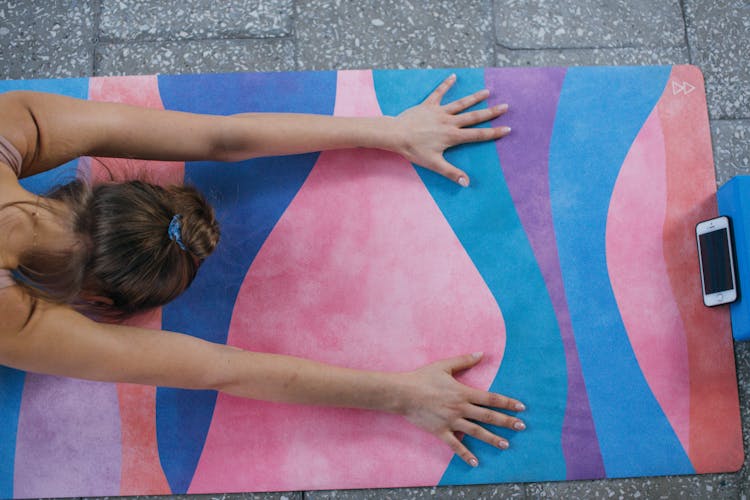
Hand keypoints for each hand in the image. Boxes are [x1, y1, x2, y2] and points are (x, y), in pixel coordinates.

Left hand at [393, 74, 510, 186]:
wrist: (396, 134)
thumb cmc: (414, 150)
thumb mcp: (434, 164)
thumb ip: (451, 173)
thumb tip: (466, 183)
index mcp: (452, 136)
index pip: (478, 135)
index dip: (494, 133)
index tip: (507, 129)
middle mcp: (449, 122)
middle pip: (474, 116)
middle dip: (491, 112)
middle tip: (505, 106)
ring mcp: (439, 111)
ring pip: (461, 103)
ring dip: (475, 97)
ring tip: (487, 92)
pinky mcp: (428, 105)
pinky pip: (439, 92)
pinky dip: (446, 84)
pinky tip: (453, 76)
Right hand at [396, 352, 524, 466]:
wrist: (403, 393)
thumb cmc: (423, 377)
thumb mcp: (444, 365)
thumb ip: (464, 361)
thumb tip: (481, 354)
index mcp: (463, 392)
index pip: (490, 398)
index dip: (507, 402)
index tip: (521, 407)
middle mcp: (460, 408)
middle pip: (488, 416)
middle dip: (506, 421)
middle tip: (522, 427)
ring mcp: (451, 421)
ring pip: (476, 432)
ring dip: (492, 439)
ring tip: (506, 445)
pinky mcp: (440, 432)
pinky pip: (455, 445)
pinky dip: (466, 454)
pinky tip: (476, 462)